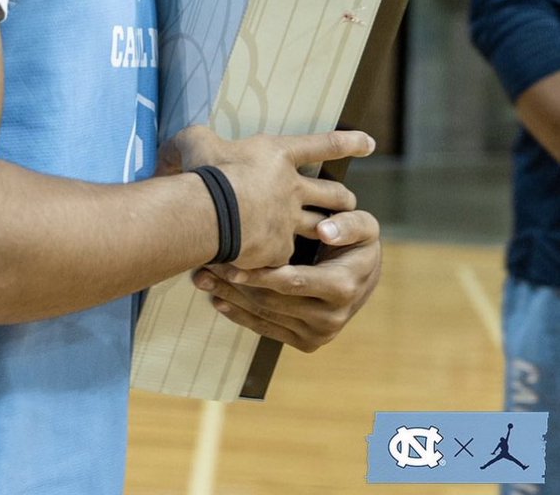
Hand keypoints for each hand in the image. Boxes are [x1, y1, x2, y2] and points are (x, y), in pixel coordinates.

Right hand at [159, 124, 374, 270]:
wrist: (208, 213)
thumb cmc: (203, 171)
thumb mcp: (194, 143)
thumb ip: (195, 143)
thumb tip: (176, 152)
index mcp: (277, 154)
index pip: (321, 145)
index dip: (347, 143)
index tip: (369, 143)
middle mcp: (291, 187)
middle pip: (334, 194)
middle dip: (343, 199)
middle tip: (346, 203)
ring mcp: (289, 221)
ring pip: (323, 227)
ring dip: (330, 231)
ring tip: (330, 238)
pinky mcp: (280, 250)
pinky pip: (289, 256)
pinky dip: (284, 260)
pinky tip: (276, 267)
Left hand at [191, 208, 381, 351]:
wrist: (364, 276)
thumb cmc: (357, 243)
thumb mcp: (364, 227)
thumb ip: (349, 225)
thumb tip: (325, 231)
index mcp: (342, 287)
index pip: (293, 282)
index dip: (260, 274)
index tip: (230, 263)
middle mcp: (331, 317)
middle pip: (272, 300)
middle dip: (236, 282)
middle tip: (206, 264)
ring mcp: (319, 333)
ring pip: (265, 315)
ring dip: (231, 297)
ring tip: (203, 278)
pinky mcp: (306, 342)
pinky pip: (267, 329)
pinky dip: (240, 315)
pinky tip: (218, 300)